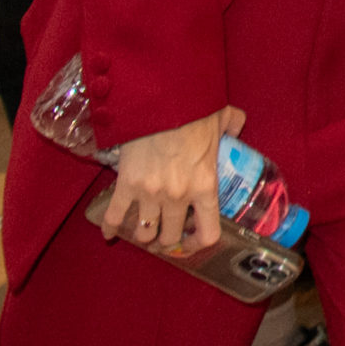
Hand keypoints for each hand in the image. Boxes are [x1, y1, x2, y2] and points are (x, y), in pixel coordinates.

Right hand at [101, 105, 243, 252]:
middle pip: (170, 237)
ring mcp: (150, 193)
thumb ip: (234, 128)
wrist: (163, 101)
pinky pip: (114, 216)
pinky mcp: (126, 184)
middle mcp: (178, 196)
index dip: (199, 243)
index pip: (208, 232)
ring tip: (144, 231)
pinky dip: (110, 226)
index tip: (192, 241)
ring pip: (144, 232)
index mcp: (206, 185)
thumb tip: (235, 130)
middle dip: (167, 240)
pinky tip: (109, 232)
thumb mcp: (225, 119)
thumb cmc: (196, 109)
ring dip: (143, 234)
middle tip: (164, 235)